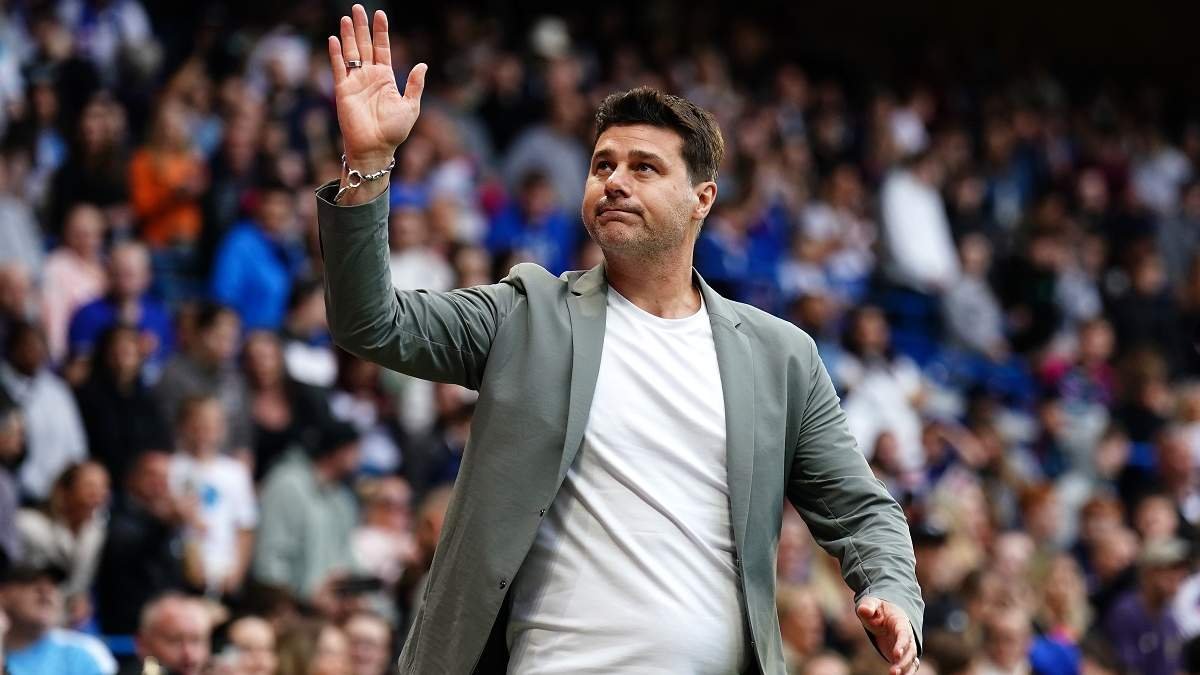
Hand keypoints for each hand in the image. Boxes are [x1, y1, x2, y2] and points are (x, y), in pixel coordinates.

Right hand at [327, 5, 425, 171]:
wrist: (376, 148)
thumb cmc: (393, 131)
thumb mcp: (411, 106)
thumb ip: (415, 84)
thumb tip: (422, 65)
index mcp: (385, 77)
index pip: (382, 48)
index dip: (381, 31)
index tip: (380, 14)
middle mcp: (369, 76)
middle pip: (364, 45)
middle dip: (361, 27)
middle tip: (358, 8)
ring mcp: (355, 82)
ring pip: (350, 52)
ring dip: (348, 35)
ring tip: (347, 17)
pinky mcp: (343, 90)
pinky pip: (339, 68)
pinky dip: (336, 54)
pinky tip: (334, 39)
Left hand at [857, 596, 918, 673]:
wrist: (885, 615)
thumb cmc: (877, 609)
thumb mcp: (871, 603)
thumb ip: (868, 606)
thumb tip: (864, 610)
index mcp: (901, 622)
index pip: (904, 634)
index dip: (901, 644)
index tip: (896, 654)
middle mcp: (907, 636)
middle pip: (910, 650)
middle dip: (903, 662)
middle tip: (893, 672)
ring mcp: (906, 647)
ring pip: (911, 660)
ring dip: (905, 669)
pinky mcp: (902, 656)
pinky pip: (909, 666)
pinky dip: (907, 673)